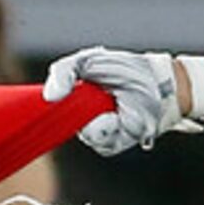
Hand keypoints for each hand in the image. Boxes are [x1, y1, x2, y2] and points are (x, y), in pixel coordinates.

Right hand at [48, 48, 181, 157]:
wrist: (157, 82)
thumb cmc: (124, 69)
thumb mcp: (88, 61)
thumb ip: (63, 71)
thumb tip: (50, 97)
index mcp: (72, 99)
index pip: (49, 111)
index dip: (46, 109)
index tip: (54, 98)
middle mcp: (82, 117)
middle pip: (61, 126)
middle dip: (73, 111)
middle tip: (89, 95)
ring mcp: (97, 131)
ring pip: (84, 134)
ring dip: (95, 120)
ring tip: (110, 104)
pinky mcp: (112, 143)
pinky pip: (100, 142)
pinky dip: (107, 128)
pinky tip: (116, 117)